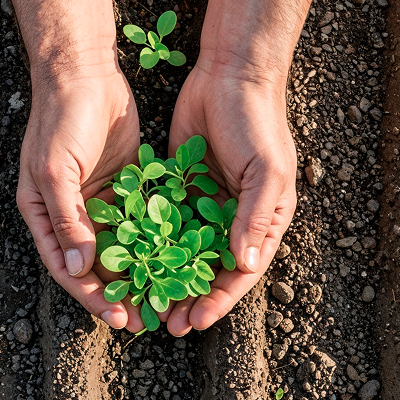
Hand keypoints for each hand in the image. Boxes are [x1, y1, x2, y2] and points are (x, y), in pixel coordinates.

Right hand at [17, 63, 144, 330]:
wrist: (84, 72)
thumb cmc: (60, 120)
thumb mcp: (55, 171)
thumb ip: (67, 220)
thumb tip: (79, 269)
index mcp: (46, 217)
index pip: (67, 268)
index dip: (91, 296)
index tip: (116, 318)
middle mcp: (72, 216)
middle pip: (95, 266)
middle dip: (119, 293)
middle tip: (144, 321)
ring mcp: (100, 203)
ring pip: (121, 249)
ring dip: (139, 275)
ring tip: (162, 300)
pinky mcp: (125, 189)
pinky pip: (140, 223)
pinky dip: (153, 244)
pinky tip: (173, 262)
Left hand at [163, 62, 296, 335]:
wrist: (230, 75)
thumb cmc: (257, 123)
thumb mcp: (266, 171)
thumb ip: (254, 217)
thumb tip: (245, 265)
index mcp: (262, 222)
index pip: (241, 272)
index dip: (220, 299)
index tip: (198, 320)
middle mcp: (232, 221)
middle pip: (210, 270)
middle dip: (189, 298)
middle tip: (167, 324)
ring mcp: (204, 207)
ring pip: (183, 254)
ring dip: (167, 279)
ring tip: (147, 303)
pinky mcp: (179, 190)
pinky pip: (163, 224)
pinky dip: (150, 245)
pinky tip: (133, 264)